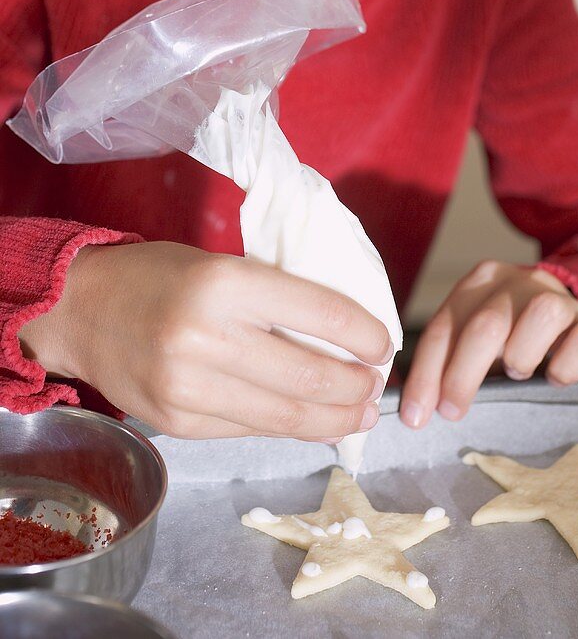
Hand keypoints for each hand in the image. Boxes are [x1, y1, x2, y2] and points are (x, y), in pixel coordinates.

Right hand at [19, 241, 391, 440]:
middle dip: (357, 387)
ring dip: (334, 419)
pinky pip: (250, 430)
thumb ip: (274, 299)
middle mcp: (207, 337)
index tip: (383, 344)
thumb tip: (343, 337)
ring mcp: (189, 387)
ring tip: (358, 414)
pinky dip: (289, 429)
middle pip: (310, 375)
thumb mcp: (221, 264)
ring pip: (285, 415)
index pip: (320, 312)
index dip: (364, 334)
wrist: (79, 309)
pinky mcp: (178, 422)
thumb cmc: (159, 276)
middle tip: (376, 387)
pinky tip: (312, 423)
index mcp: (225, 282)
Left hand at [400, 261, 577, 427]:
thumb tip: (415, 410)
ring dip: (521, 356)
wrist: (575, 326)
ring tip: (517, 374)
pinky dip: (565, 367)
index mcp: (482, 281)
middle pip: (487, 324)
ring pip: (541, 315)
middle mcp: (520, 281)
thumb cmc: (515, 341)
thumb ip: (449, 363)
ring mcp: (560, 297)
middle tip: (452, 412)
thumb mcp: (478, 345)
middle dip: (462, 374)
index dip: (426, 373)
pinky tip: (555, 378)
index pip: (445, 326)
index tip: (414, 416)